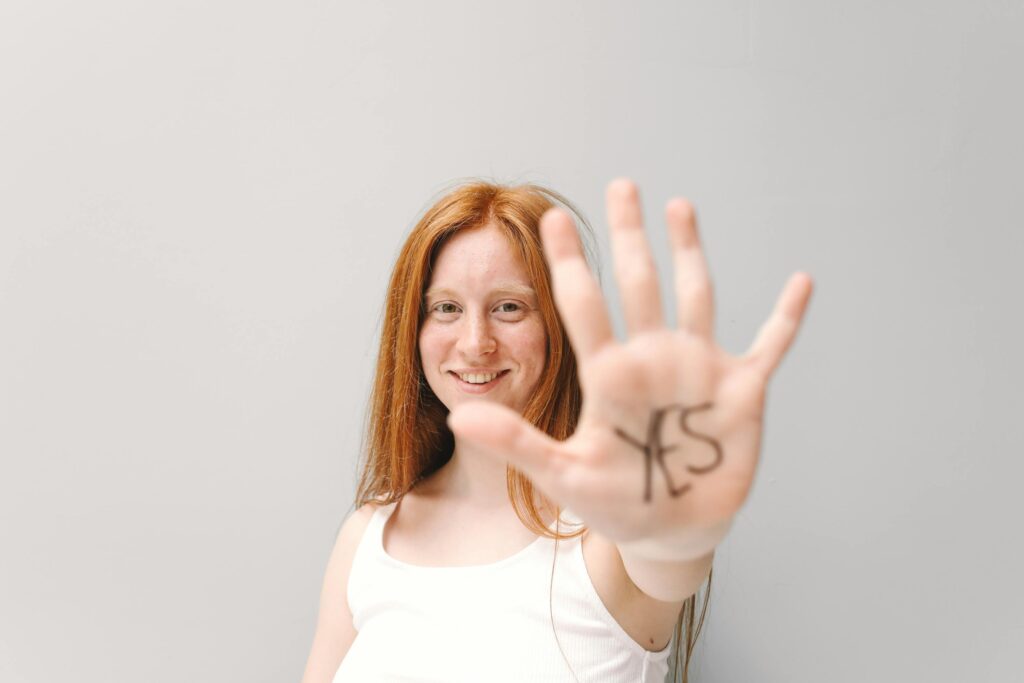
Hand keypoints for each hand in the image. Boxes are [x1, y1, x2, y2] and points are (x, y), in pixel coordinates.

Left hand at [446, 178, 813, 560]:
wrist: (667, 531)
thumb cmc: (614, 503)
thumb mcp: (562, 475)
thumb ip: (516, 444)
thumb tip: (459, 419)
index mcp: (610, 374)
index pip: (584, 305)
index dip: (569, 262)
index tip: (550, 218)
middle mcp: (652, 358)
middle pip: (639, 282)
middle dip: (630, 235)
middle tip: (620, 186)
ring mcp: (698, 370)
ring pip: (695, 296)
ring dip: (690, 253)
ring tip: (680, 206)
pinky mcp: (740, 392)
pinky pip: (769, 345)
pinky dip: (786, 318)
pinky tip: (801, 282)